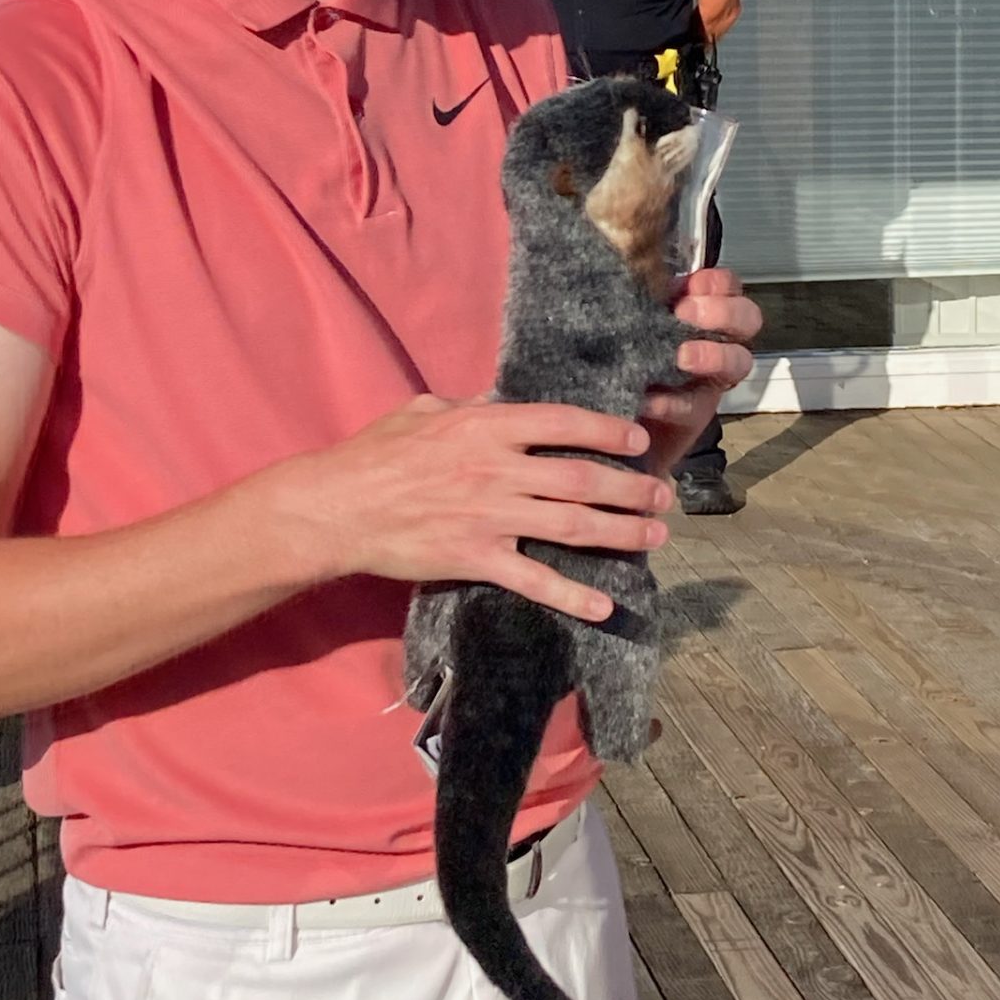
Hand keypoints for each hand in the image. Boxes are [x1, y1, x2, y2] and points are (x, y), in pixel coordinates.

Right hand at [260, 395, 672, 621]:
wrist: (336, 507)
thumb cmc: (376, 453)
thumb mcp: (424, 409)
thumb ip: (471, 402)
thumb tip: (505, 394)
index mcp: (485, 425)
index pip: (563, 422)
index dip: (608, 431)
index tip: (638, 440)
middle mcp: (496, 469)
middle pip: (582, 477)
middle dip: (631, 487)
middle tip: (663, 495)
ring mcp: (489, 516)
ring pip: (571, 524)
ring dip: (621, 532)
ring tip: (655, 536)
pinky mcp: (474, 558)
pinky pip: (533, 579)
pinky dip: (572, 594)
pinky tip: (605, 604)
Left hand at [642, 267, 760, 473]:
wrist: (617, 410)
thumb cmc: (629, 352)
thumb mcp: (636, 317)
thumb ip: (644, 297)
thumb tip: (630, 268)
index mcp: (705, 309)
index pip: (729, 285)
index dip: (717, 283)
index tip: (693, 284)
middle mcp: (719, 340)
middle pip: (747, 318)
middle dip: (722, 313)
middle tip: (687, 315)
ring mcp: (712, 378)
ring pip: (738, 361)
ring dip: (712, 355)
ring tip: (680, 357)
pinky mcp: (695, 413)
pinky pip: (694, 406)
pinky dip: (671, 402)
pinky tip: (648, 398)